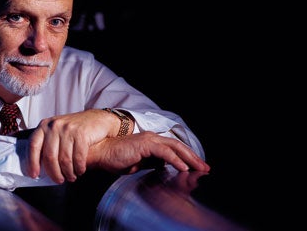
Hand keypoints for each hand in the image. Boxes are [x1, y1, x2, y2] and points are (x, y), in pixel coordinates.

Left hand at [27, 109, 117, 183]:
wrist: (97, 120)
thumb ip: (47, 145)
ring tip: (71, 177)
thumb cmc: (74, 130)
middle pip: (50, 156)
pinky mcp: (81, 133)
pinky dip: (79, 168)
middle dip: (54, 173)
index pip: (33, 145)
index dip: (32, 162)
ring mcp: (68, 128)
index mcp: (44, 125)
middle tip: (59, 180)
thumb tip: (40, 168)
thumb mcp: (57, 132)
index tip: (34, 175)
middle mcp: (54, 126)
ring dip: (68, 172)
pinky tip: (80, 170)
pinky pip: (78, 157)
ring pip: (64, 159)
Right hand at [87, 131, 210, 174]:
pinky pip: (164, 152)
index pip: (173, 147)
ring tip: (199, 168)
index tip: (196, 166)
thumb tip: (163, 166)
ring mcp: (149, 140)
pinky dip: (175, 160)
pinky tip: (183, 168)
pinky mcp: (145, 145)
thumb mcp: (137, 163)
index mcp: (150, 141)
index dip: (186, 156)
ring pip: (175, 147)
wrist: (101, 152)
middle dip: (193, 157)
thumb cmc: (115, 158)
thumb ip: (150, 163)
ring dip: (189, 158)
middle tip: (205, 167)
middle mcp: (152, 138)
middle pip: (178, 145)